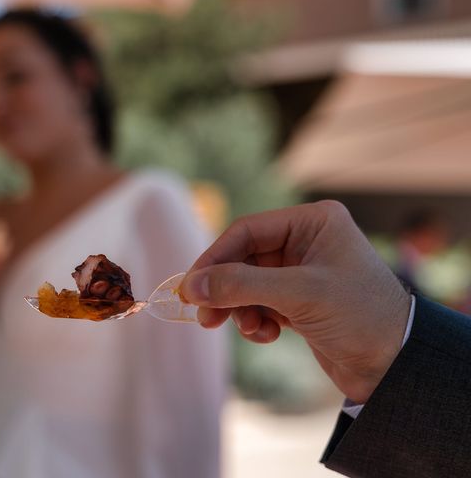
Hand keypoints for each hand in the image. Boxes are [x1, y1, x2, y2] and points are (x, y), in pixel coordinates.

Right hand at [180, 201, 410, 403]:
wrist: (397, 365)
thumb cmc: (360, 316)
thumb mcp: (299, 294)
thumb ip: (242, 285)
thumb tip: (192, 287)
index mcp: (313, 222)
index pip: (247, 231)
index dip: (215, 258)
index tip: (190, 287)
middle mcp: (306, 241)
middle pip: (244, 258)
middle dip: (225, 288)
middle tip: (203, 315)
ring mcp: (302, 271)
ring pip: (249, 283)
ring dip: (239, 307)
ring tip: (245, 329)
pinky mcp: (299, 300)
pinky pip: (261, 303)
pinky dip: (256, 319)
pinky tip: (267, 335)